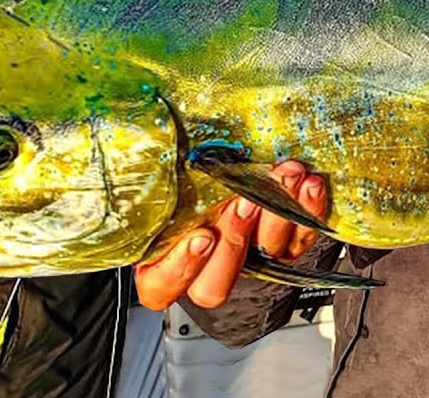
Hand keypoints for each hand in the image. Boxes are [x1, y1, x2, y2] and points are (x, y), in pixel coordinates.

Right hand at [134, 161, 325, 310]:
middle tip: (245, 203)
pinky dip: (308, 209)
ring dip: (277, 215)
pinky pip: (300, 237)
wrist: (239, 143)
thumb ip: (146, 168)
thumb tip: (120, 142)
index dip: (179, 269)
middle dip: (233, 240)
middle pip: (215, 285)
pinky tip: (309, 183)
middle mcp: (207, 261)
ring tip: (284, 176)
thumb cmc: (188, 152)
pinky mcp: (285, 242)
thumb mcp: (157, 160)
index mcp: (163, 252)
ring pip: (264, 257)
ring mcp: (249, 255)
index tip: (200, 235)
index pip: (161, 285)